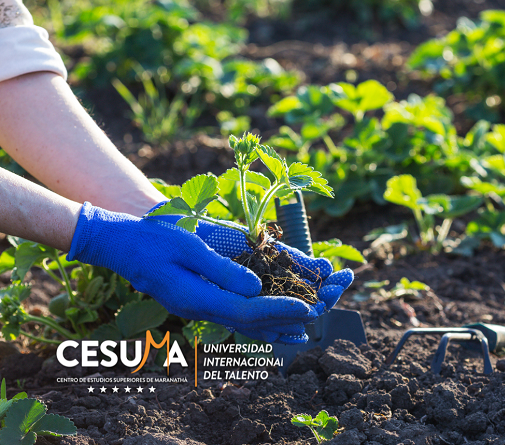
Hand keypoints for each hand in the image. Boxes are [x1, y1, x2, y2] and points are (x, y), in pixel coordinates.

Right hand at [147, 203, 353, 333]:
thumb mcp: (189, 248)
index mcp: (198, 298)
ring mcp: (200, 307)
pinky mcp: (200, 300)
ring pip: (246, 324)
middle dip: (289, 318)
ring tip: (309, 329)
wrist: (120, 244)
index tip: (309, 307)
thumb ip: (222, 270)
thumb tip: (257, 290)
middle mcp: (202, 308)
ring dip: (277, 326)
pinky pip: (235, 316)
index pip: (249, 310)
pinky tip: (276, 323)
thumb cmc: (152, 239)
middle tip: (322, 313)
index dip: (281, 309)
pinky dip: (259, 321)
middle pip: (253, 322)